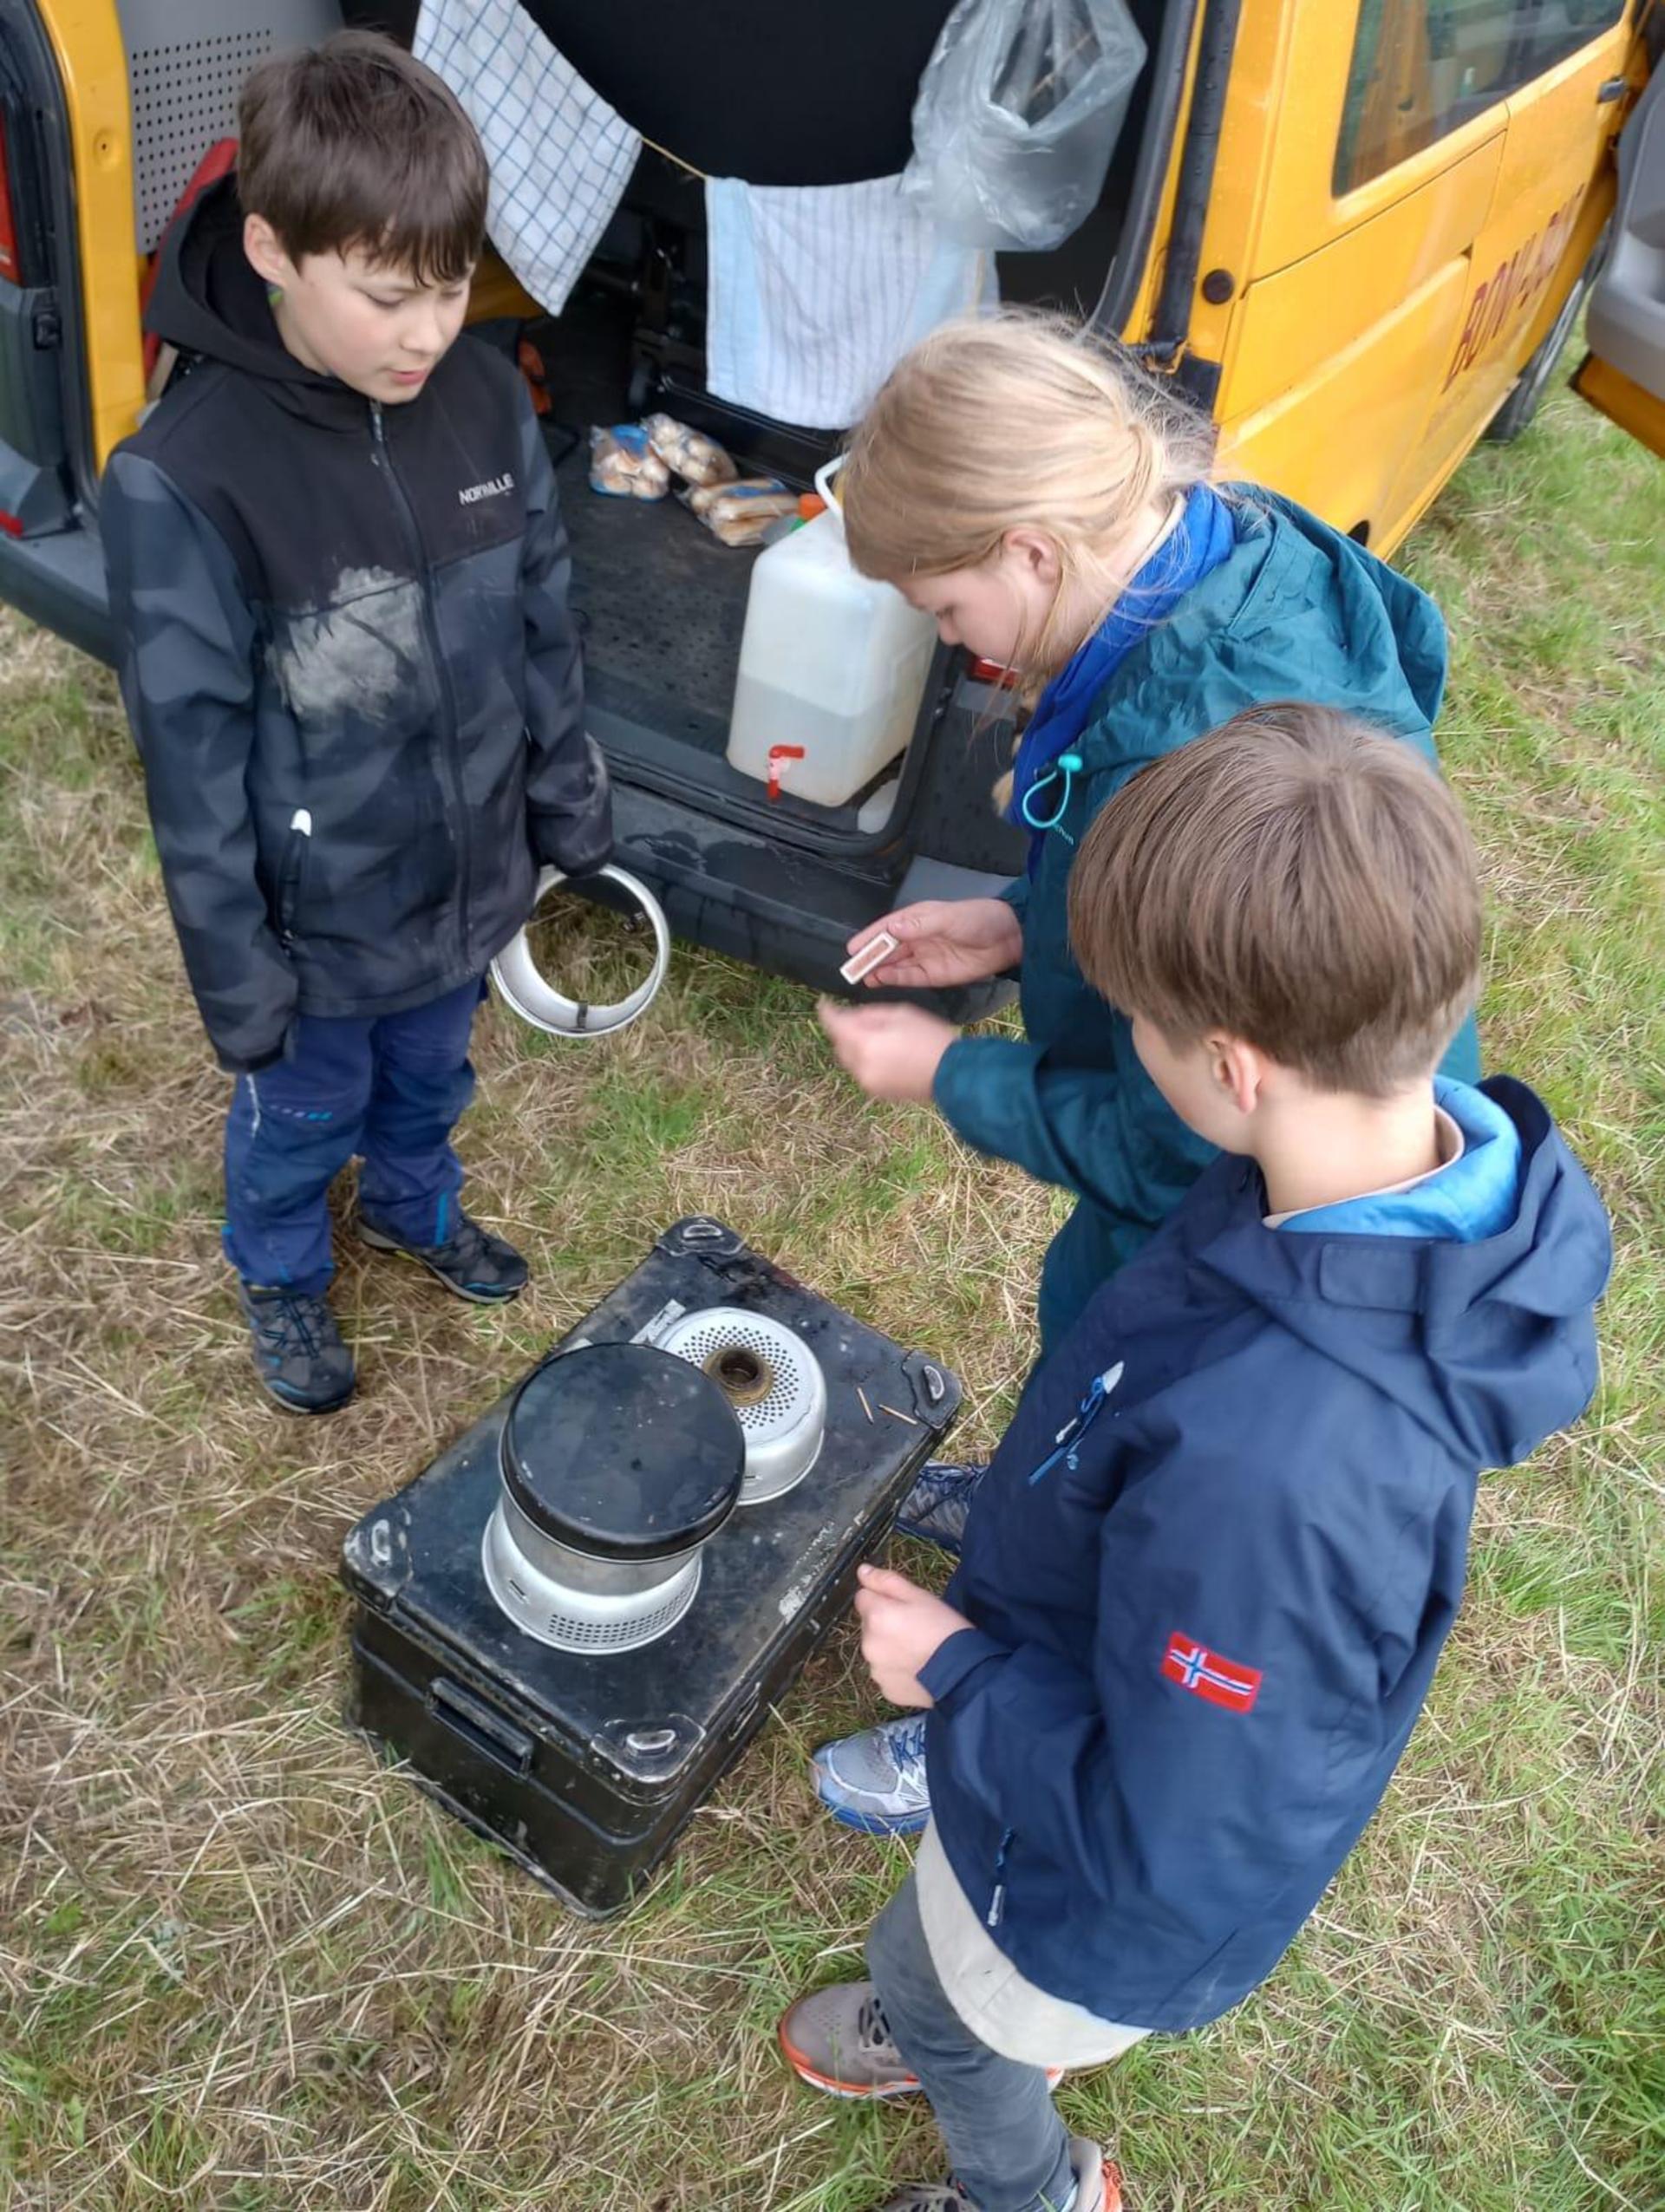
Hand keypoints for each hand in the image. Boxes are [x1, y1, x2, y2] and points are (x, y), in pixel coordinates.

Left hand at [818, 999, 957, 1102]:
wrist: (951, 1073)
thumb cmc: (930, 1038)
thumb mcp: (899, 1013)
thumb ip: (869, 1015)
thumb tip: (851, 1017)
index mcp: (865, 1044)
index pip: (834, 1026)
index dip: (826, 1013)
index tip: (823, 1004)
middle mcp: (860, 1066)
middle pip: (839, 1045)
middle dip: (843, 1031)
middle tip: (857, 1019)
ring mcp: (867, 1082)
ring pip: (849, 1060)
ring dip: (854, 1046)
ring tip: (875, 1036)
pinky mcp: (877, 1092)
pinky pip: (862, 1071)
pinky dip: (865, 1060)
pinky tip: (883, 1053)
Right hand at [844, 898, 1022, 989]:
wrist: (1007, 939)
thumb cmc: (977, 919)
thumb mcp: (948, 918)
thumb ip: (919, 925)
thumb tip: (892, 929)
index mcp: (917, 919)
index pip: (887, 928)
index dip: (869, 937)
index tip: (852, 948)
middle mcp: (917, 938)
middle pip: (887, 948)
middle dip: (869, 956)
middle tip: (851, 967)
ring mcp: (924, 957)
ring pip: (895, 965)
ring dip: (878, 969)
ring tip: (860, 976)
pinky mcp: (934, 975)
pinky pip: (909, 977)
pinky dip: (894, 979)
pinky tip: (880, 980)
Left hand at [855, 1563, 970, 1706]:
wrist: (963, 1673)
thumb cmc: (944, 1629)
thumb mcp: (920, 1596)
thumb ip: (886, 1581)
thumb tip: (862, 1571)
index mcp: (875, 1616)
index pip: (863, 1597)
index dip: (884, 1599)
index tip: (905, 1607)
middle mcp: (868, 1644)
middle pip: (870, 1625)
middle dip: (886, 1624)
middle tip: (916, 1628)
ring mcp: (876, 1670)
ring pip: (878, 1650)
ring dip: (890, 1648)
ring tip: (919, 1650)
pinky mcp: (887, 1689)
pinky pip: (887, 1673)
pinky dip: (898, 1670)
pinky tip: (919, 1668)